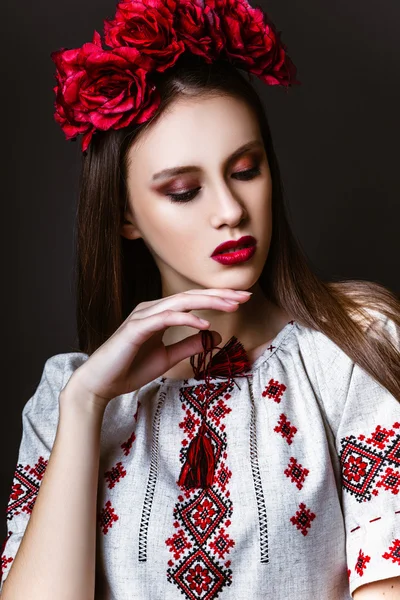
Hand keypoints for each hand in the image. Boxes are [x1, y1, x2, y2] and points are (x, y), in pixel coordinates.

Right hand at [65, 288, 251, 408]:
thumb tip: (217, 336)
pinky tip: (205, 325)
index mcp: (159, 313)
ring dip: (208, 302)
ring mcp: (143, 316)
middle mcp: (151, 309)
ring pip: (181, 302)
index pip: (193, 301)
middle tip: (245, 296)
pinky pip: (166, 318)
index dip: (218, 298)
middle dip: (220, 294)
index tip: (242, 300)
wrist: (101, 383)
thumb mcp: (168, 357)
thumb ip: (189, 345)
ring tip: (231, 306)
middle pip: (191, 296)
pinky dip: (187, 319)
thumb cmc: (130, 369)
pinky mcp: (136, 328)